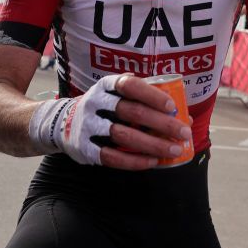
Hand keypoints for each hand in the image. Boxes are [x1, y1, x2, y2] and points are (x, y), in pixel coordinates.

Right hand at [28, 74, 191, 169]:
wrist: (61, 123)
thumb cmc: (104, 108)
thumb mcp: (117, 96)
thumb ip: (146, 102)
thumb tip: (186, 116)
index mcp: (107, 85)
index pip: (130, 86)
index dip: (152, 95)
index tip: (172, 106)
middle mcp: (96, 102)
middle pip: (132, 112)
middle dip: (162, 124)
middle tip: (183, 133)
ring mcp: (88, 125)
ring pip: (124, 136)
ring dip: (152, 144)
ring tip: (174, 150)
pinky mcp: (85, 148)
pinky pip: (112, 157)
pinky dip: (134, 161)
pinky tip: (152, 162)